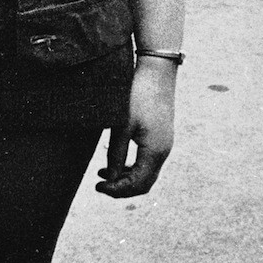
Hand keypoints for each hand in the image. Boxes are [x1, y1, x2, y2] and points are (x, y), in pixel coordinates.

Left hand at [95, 56, 176, 197]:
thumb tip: (109, 178)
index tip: (97, 187)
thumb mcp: (122, 125)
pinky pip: (148, 161)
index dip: (117, 190)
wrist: (157, 72)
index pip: (138, 184)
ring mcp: (164, 144)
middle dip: (122, 188)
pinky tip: (116, 161)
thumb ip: (115, 153)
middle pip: (144, 183)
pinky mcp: (161, 137)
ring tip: (102, 175)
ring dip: (126, 178)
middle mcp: (164, 152)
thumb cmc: (137, 96)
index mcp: (155, 152)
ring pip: (147, 173)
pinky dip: (132, 167)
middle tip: (99, 186)